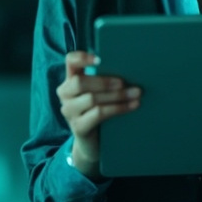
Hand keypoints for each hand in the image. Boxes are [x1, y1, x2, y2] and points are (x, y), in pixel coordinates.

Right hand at [55, 51, 140, 178]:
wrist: (92, 144)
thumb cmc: (97, 112)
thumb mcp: (98, 93)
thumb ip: (104, 80)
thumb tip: (130, 67)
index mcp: (70, 81)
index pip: (70, 61)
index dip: (82, 57)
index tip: (100, 59)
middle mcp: (65, 95)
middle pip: (80, 83)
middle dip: (105, 82)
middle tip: (125, 83)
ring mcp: (69, 112)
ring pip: (92, 99)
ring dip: (117, 96)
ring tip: (136, 94)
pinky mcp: (78, 127)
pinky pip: (99, 114)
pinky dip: (118, 109)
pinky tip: (132, 106)